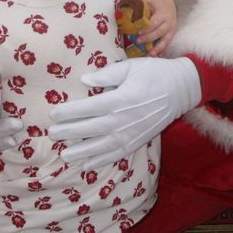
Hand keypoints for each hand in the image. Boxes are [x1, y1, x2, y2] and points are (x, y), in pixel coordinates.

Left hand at [48, 57, 200, 168]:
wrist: (181, 90)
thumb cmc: (154, 73)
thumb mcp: (131, 66)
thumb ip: (107, 74)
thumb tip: (84, 80)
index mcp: (120, 98)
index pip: (88, 108)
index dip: (69, 112)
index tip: (53, 114)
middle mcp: (123, 120)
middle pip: (91, 129)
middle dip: (69, 132)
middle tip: (51, 134)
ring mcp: (131, 134)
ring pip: (101, 147)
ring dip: (82, 152)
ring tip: (65, 155)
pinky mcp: (137, 141)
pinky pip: (116, 154)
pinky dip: (101, 161)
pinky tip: (87, 165)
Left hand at [134, 0, 176, 56]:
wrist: (168, 2)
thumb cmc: (155, 1)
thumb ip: (137, 4)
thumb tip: (121, 9)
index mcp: (163, 12)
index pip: (155, 22)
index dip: (147, 28)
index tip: (138, 32)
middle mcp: (169, 21)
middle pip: (159, 32)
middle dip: (148, 37)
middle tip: (137, 41)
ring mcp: (171, 28)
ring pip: (165, 39)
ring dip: (157, 47)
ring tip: (149, 54)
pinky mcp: (171, 33)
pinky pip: (167, 43)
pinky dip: (161, 49)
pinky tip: (155, 55)